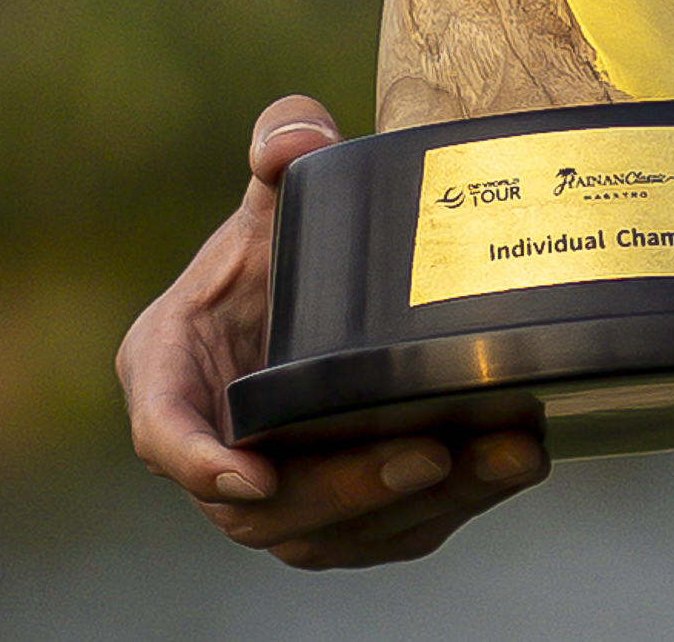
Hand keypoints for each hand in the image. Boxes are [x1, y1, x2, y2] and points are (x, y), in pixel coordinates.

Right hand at [118, 94, 549, 566]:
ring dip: (414, 507)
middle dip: (347, 489)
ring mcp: (272, 494)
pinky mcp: (335, 516)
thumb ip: (277, 148)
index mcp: (170, 369)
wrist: (315, 296)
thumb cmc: (275, 250)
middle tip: (429, 454)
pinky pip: (383, 535)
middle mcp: (212, 448)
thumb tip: (294, 138)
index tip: (251, 475)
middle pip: (266, 506)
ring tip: (498, 457)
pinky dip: (450, 509)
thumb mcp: (269, 193)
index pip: (164, 430)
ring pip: (332, 534)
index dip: (199, 461)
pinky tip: (509, 465)